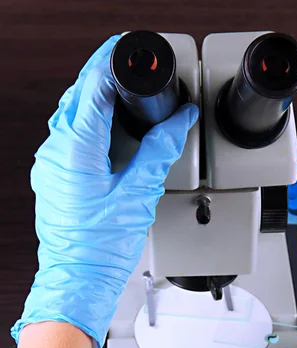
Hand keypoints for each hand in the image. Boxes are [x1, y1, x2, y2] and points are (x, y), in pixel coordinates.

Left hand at [11, 35, 198, 347]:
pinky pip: (68, 138)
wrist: (79, 280)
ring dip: (94, 101)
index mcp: (76, 149)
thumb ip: (159, 151)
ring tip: (120, 97)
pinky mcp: (55, 178)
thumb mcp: (139, 194)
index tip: (126, 52)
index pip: (92, 87)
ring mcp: (51, 165)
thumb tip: (178, 121)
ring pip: (70, 116)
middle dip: (101, 77)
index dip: (111, 64)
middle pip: (78, 97)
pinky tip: (107, 134)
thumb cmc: (101, 247)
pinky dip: (87, 126)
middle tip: (126, 70)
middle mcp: (56, 152)